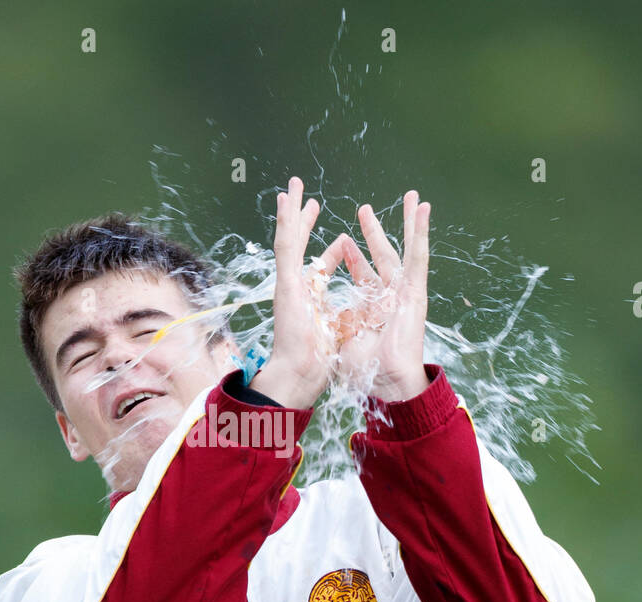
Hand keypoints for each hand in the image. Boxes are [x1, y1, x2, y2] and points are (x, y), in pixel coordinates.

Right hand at [250, 176, 354, 409]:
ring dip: (291, 212)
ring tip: (292, 187)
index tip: (341, 238)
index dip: (332, 251)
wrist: (303, 373)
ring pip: (289, 240)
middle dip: (304, 222)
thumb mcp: (340, 327)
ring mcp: (289, 284)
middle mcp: (298, 289)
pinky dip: (286, 221)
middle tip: (307, 198)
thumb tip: (356, 305)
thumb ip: (344, 309)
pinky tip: (286, 199)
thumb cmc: (320, 360)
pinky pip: (286, 245)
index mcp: (312, 301)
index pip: (322, 268)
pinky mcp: (286, 283)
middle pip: (302, 247)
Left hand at [333, 190, 430, 402]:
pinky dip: (421, 232)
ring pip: (406, 249)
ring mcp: (406, 293)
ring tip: (413, 197)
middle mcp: (390, 298)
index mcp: (371, 308)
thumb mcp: (344, 337)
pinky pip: (418, 257)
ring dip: (409, 223)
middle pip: (382, 256)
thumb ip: (340, 322)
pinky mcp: (416, 292)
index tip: (343, 240)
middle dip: (374, 231)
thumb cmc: (364, 369)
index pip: (360, 274)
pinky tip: (423, 210)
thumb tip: (326, 318)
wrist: (385, 382)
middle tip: (365, 208)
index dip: (351, 257)